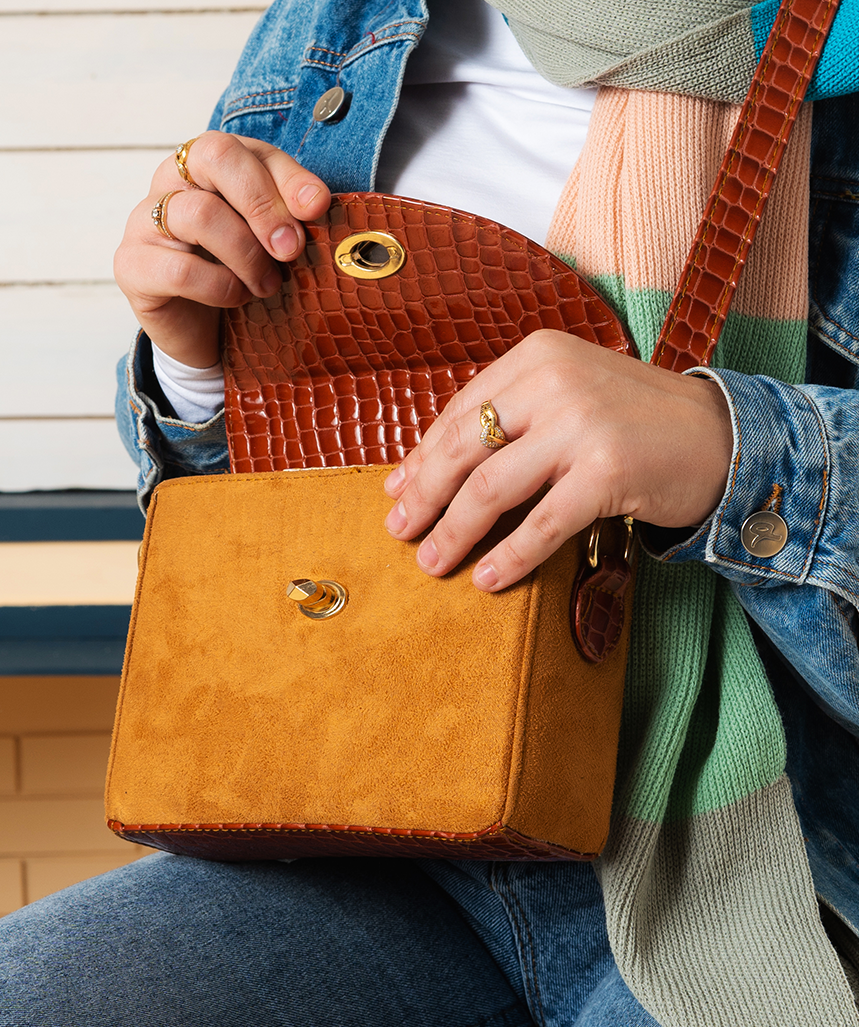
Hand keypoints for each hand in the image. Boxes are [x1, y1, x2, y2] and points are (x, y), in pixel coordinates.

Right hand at [113, 132, 330, 369]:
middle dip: (263, 204)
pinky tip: (237, 298)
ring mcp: (143, 221)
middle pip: (215, 158)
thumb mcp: (269, 239)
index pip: (243, 148)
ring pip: (200, 214)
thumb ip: (288, 214)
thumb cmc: (238, 273)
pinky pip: (181, 269)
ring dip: (247, 255)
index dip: (284, 176)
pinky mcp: (131, 266)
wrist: (201, 333)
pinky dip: (221, 287)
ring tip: (268, 285)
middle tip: (291, 249)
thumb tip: (315, 203)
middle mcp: (169, 181)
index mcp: (204, 163)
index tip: (316, 209)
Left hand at [382, 330, 733, 590]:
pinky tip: (488, 580)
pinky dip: (510, 556)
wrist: (718, 435)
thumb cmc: (629, 421)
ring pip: (490, 489)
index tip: (396, 493)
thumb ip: (501, 422)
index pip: (459, 413)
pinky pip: (540, 524)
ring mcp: (581, 425)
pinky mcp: (606, 471)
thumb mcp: (563, 399)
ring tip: (432, 563)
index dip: (421, 459)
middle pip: (463, 450)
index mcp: (535, 358)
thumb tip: (413, 472)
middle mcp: (554, 382)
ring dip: (454, 532)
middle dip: (424, 497)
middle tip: (399, 532)